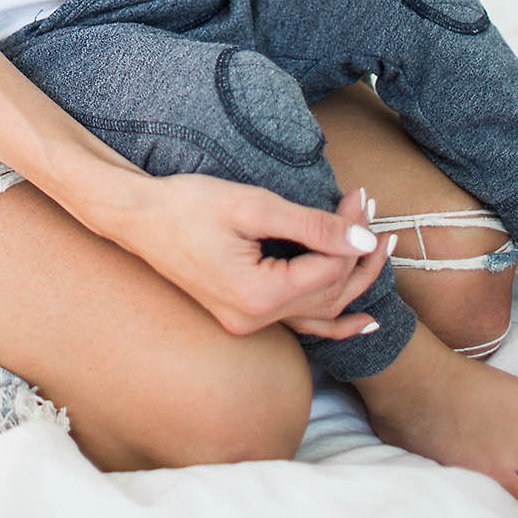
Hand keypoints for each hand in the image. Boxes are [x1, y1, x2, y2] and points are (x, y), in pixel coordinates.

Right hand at [126, 175, 387, 338]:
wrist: (136, 217)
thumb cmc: (187, 204)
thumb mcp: (252, 205)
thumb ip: (312, 225)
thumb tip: (364, 239)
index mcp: (258, 295)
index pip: (328, 269)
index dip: (353, 233)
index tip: (362, 196)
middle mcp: (255, 320)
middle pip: (329, 293)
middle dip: (359, 253)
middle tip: (375, 212)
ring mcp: (248, 322)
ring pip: (318, 310)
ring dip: (353, 281)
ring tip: (382, 249)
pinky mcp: (243, 313)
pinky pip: (298, 322)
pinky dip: (332, 318)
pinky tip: (363, 319)